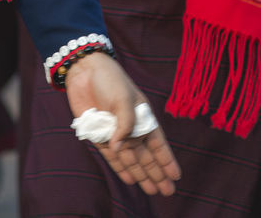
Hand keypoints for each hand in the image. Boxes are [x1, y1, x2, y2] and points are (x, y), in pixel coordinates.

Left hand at [64, 53, 179, 195]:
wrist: (84, 70)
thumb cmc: (110, 80)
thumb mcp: (124, 99)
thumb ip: (124, 125)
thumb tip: (119, 149)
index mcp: (143, 117)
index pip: (158, 143)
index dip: (167, 160)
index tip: (176, 176)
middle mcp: (130, 128)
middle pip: (146, 156)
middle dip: (157, 173)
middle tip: (167, 191)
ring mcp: (115, 132)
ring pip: (130, 159)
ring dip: (140, 173)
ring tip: (150, 190)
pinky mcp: (98, 134)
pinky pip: (111, 155)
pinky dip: (119, 167)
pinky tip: (129, 178)